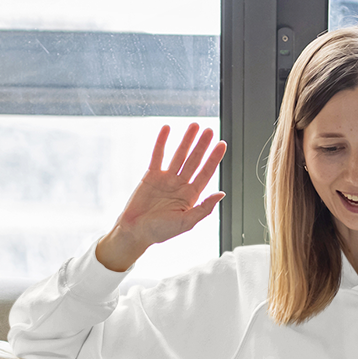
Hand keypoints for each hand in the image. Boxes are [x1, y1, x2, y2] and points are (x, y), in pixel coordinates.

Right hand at [97, 124, 226, 271]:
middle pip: (194, 161)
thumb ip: (204, 208)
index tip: (221, 144)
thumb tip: (221, 194)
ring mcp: (166, 179)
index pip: (205, 173)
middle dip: (202, 146)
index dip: (213, 159)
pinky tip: (168, 129)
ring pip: (178, 155)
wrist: (136, 232)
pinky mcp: (150, 175)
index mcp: (191, 196)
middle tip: (209, 131)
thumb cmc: (161, 232)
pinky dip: (162, 142)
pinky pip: (157, 155)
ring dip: (186, 140)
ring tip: (194, 126)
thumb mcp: (186, 222)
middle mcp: (180, 185)